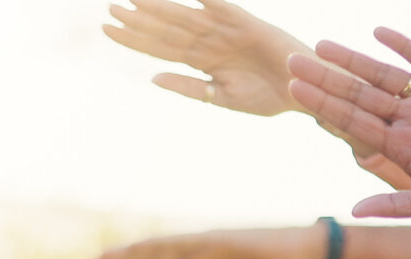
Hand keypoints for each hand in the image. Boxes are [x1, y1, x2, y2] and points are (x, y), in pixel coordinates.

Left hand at [103, 0, 304, 117]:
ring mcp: (224, 29)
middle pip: (166, 29)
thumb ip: (189, 87)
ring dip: (159, 6)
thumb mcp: (222, 98)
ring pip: (184, 15)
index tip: (106, 29)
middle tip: (109, 7)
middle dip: (138, 19)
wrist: (303, 91)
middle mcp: (208, 42)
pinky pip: (218, 4)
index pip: (160, 48)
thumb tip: (152, 78)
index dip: (134, 39)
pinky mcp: (244, 21)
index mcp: (201, 61)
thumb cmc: (267, 97)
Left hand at [285, 30, 410, 224]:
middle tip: (293, 60)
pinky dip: (404, 45)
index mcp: (403, 147)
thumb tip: (355, 210)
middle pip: (360, 94)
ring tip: (323, 45)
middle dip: (328, 78)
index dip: (325, 105)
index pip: (354, 121)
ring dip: (355, 59)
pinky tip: (379, 33)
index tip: (295, 89)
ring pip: (385, 74)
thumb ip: (400, 204)